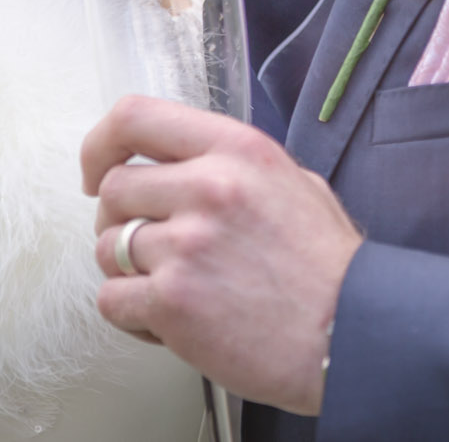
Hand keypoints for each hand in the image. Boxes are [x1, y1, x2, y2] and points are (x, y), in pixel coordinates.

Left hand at [82, 97, 362, 414]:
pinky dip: (131, 313)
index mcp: (237, 149)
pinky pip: (111, 299)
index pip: (136, 117)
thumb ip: (235, 167)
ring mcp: (186, 245)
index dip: (101, 144)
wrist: (351, 332)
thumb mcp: (296, 183)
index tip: (97, 170)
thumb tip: (185, 166)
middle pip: (114, 189)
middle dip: (121, 220)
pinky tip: (169, 320)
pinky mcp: (172, 301)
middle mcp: (208, 187)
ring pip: (106, 247)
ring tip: (171, 287)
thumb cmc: (330, 267)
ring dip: (127, 270)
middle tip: (149, 245)